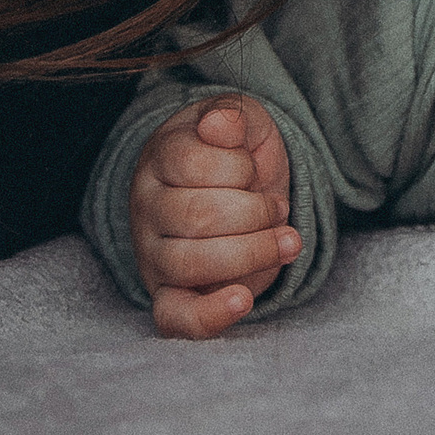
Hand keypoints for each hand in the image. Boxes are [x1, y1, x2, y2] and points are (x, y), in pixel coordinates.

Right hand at [131, 95, 299, 338]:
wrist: (233, 195)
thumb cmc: (235, 156)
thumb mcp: (242, 122)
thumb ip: (232, 116)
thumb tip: (219, 125)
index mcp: (160, 159)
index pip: (193, 163)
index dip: (238, 167)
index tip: (254, 171)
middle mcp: (147, 208)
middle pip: (197, 217)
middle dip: (254, 212)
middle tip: (277, 209)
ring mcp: (153, 255)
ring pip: (191, 263)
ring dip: (252, 252)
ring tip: (287, 241)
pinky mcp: (168, 296)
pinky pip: (175, 318)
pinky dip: (209, 315)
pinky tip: (243, 300)